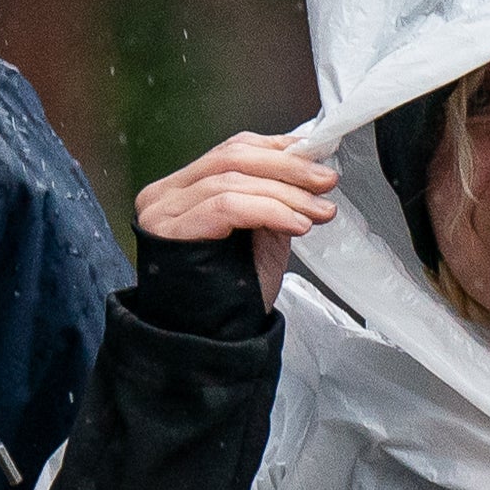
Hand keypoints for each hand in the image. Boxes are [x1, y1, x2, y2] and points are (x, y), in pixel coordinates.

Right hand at [134, 132, 338, 309]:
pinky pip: (228, 206)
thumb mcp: (260, 232)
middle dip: (288, 168)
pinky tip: (297, 224)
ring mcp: (163, 211)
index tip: (317, 157)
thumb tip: (309, 164)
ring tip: (319, 211)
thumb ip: (272, 196)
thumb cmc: (234, 292)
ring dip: (286, 193)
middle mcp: (165, 195)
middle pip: (233, 157)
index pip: (232, 150)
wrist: (214, 340)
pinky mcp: (170, 230)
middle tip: (326, 182)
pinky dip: (269, 210)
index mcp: (182, 189)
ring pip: (234, 180)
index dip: (277, 149)